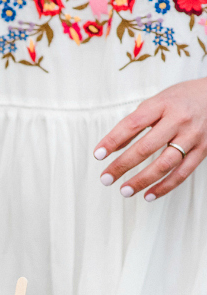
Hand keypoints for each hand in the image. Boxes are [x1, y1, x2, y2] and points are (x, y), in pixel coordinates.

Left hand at [93, 77, 206, 200]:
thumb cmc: (181, 100)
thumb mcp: (156, 103)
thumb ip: (134, 124)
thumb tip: (110, 148)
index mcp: (164, 104)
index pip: (133, 124)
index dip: (113, 140)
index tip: (97, 154)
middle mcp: (180, 120)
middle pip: (147, 147)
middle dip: (122, 165)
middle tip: (105, 179)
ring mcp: (193, 136)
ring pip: (165, 164)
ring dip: (142, 180)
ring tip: (123, 191)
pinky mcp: (203, 149)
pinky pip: (182, 173)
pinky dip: (164, 187)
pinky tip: (148, 195)